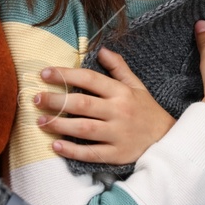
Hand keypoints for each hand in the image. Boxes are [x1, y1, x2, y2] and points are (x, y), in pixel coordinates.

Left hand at [32, 48, 174, 164]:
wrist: (168, 141)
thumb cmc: (147, 111)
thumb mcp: (137, 86)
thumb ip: (118, 68)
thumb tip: (102, 50)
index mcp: (121, 92)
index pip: (90, 79)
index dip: (66, 74)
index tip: (45, 73)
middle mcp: (119, 111)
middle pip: (82, 103)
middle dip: (56, 100)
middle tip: (35, 98)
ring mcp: (118, 134)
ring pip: (84, 128)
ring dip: (59, 124)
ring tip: (40, 121)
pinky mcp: (116, 154)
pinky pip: (91, 153)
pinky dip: (72, 150)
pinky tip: (56, 146)